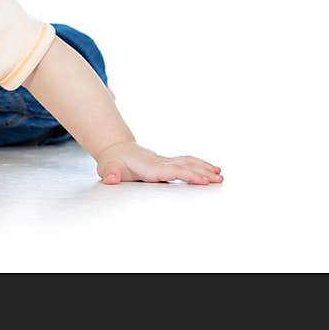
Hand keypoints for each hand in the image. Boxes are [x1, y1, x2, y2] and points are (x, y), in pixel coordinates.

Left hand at [96, 141, 222, 184]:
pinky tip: (211, 170)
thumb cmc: (113, 162)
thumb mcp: (108, 168)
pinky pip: (186, 162)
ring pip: (188, 162)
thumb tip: (110, 179)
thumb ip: (110, 174)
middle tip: (219, 179)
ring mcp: (165, 161)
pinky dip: (199, 165)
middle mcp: (160, 162)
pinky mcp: (167, 163)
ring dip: (204, 167)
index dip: (188, 175)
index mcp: (149, 166)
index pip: (173, 171)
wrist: (115, 149)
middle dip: (202, 172)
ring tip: (220, 175)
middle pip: (185, 165)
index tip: (203, 180)